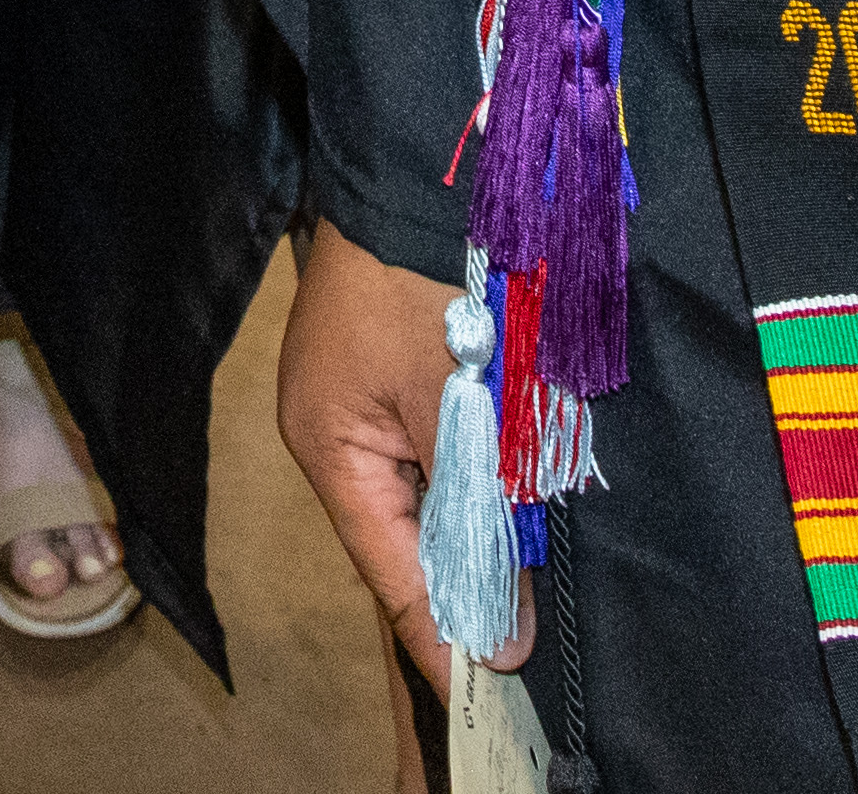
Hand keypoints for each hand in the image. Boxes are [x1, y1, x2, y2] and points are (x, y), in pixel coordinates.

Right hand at [278, 222, 518, 689]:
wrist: (423, 165)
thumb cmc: (425, 275)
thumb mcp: (455, 401)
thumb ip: (478, 514)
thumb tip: (501, 629)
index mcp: (328, 445)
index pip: (388, 567)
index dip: (437, 633)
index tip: (484, 694)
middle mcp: (337, 431)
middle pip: (406, 534)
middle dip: (464, 584)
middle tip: (521, 649)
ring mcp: (367, 397)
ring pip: (430, 492)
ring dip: (479, 529)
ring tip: (529, 594)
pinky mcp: (402, 368)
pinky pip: (439, 447)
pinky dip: (478, 478)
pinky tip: (519, 507)